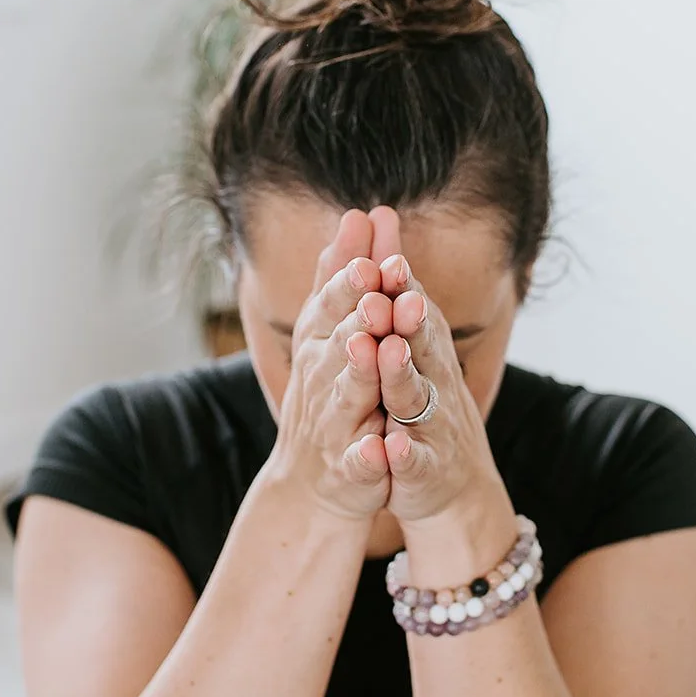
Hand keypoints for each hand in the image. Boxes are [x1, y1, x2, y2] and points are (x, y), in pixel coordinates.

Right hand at [268, 209, 393, 519]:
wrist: (314, 481)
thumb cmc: (330, 394)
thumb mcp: (333, 331)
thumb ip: (346, 277)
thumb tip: (359, 214)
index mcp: (324, 344)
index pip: (334, 303)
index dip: (350, 279)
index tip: (367, 248)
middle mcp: (323, 379)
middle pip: (340, 341)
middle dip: (357, 315)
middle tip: (374, 289)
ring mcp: (334, 425)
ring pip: (347, 395)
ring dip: (358, 372)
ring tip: (371, 348)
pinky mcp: (351, 468)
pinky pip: (360, 461)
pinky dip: (369, 455)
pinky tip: (381, 448)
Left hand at [364, 207, 502, 526]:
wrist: (452, 485)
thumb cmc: (423, 402)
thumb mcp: (408, 338)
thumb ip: (392, 282)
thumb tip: (379, 214)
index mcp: (423, 349)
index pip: (412, 310)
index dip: (402, 285)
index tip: (389, 257)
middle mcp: (434, 380)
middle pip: (421, 345)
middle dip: (409, 320)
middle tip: (396, 296)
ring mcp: (431, 425)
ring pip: (415, 397)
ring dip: (402, 375)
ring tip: (387, 352)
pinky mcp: (423, 469)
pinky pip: (412, 461)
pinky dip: (402, 454)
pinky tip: (389, 447)